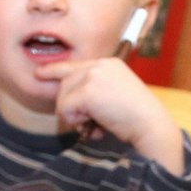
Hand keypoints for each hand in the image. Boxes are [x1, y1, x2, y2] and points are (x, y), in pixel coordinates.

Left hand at [33, 58, 183, 170]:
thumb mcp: (115, 97)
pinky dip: (75, 121)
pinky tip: (94, 127)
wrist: (151, 125)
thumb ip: (93, 93)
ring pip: (63, 96)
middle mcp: (100, 65)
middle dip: (70, 107)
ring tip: (94, 125)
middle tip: (88, 123)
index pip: (74, 65)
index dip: (54, 70)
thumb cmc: (136, 119)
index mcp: (109, 64)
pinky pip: (66, 108)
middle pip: (64, 83)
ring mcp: (94, 76)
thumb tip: (67, 103)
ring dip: (74, 116)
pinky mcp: (88, 91)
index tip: (39, 73)